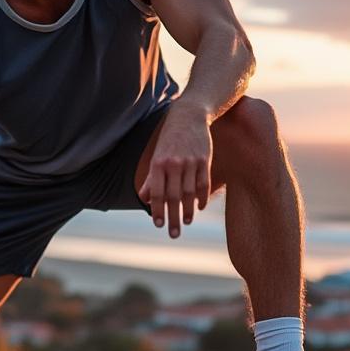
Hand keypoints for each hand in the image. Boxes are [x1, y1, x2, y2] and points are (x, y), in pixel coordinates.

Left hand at [138, 104, 211, 238]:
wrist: (189, 115)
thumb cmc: (170, 139)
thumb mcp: (157, 156)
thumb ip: (151, 179)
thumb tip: (144, 199)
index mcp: (159, 164)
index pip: (157, 193)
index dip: (157, 210)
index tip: (158, 225)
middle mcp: (174, 164)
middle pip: (173, 197)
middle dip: (173, 218)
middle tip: (174, 234)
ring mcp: (191, 161)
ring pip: (189, 192)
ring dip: (188, 210)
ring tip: (187, 222)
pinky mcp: (205, 159)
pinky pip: (204, 183)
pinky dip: (202, 197)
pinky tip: (199, 208)